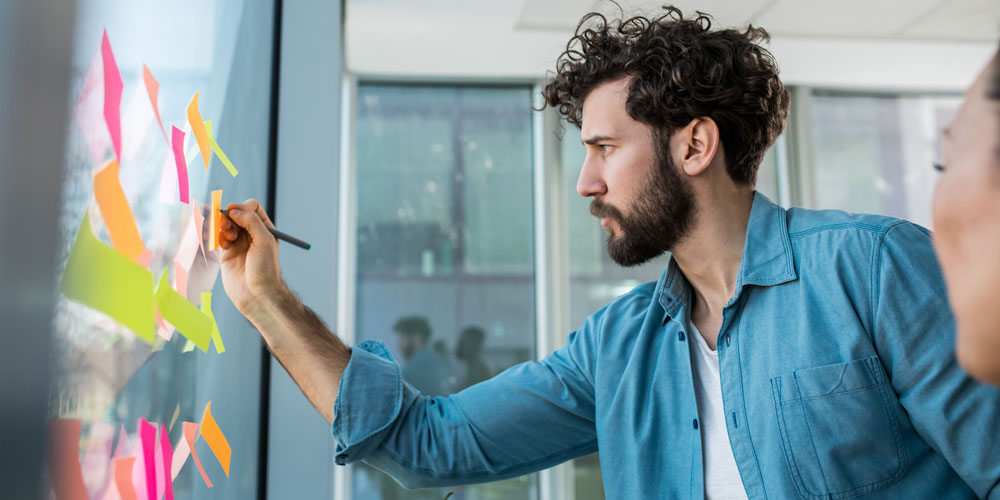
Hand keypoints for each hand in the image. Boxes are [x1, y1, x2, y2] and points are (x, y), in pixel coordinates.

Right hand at [218, 198, 283, 318]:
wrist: (256, 295)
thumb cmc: (265, 269)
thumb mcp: (264, 241)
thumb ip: (251, 222)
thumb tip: (234, 210)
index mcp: (264, 228)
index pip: (251, 207)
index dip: (241, 207)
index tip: (234, 214)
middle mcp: (251, 233)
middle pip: (235, 214)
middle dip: (227, 216)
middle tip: (226, 226)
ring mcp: (238, 243)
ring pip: (224, 224)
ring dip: (221, 226)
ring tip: (226, 237)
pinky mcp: (226, 253)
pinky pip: (217, 237)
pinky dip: (214, 236)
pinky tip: (219, 244)